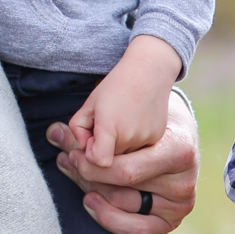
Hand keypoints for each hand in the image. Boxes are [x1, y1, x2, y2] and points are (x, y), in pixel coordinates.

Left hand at [52, 88, 197, 233]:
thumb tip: (53, 133)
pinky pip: (136, 231)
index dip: (91, 168)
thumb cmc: (147, 118)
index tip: (71, 155)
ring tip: (74, 174)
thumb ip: (88, 127)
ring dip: (91, 194)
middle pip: (121, 193)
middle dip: (87, 179)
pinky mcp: (172, 219)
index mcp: (179, 151)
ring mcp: (180, 205)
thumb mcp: (123, 113)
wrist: (176, 129)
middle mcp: (183, 183)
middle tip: (66, 162)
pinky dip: (109, 218)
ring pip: (124, 211)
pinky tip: (90, 200)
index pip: (125, 173)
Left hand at [71, 35, 178, 169]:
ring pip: (125, 158)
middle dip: (101, 151)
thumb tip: (83, 148)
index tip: (90, 138)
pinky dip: (132, 143)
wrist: (149, 72)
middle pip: (110, 161)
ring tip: (120, 124)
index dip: (90, 154)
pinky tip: (133, 123)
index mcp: (110, 127)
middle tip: (102, 130)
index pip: (98, 161)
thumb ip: (78, 130)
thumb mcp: (89, 104)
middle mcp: (131, 136)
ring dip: (117, 148)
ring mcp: (147, 139)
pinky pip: (139, 151)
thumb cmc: (115, 86)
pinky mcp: (156, 138)